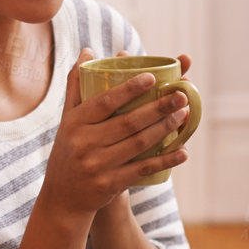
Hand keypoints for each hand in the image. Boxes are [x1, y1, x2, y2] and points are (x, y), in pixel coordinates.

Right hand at [40, 47, 192, 219]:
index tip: (153, 78)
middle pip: (128, 122)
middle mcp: (84, 143)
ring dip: (165, 129)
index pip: (105, 102)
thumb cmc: (69, 150)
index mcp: (75, 122)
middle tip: (182, 95)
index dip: (129, 89)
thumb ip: (76, 85)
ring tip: (185, 115)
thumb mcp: (68, 119)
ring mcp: (97, 165)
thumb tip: (87, 51)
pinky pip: (142, 170)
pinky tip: (183, 151)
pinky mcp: (110, 185)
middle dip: (158, 107)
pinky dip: (164, 161)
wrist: (63, 197)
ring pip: (138, 144)